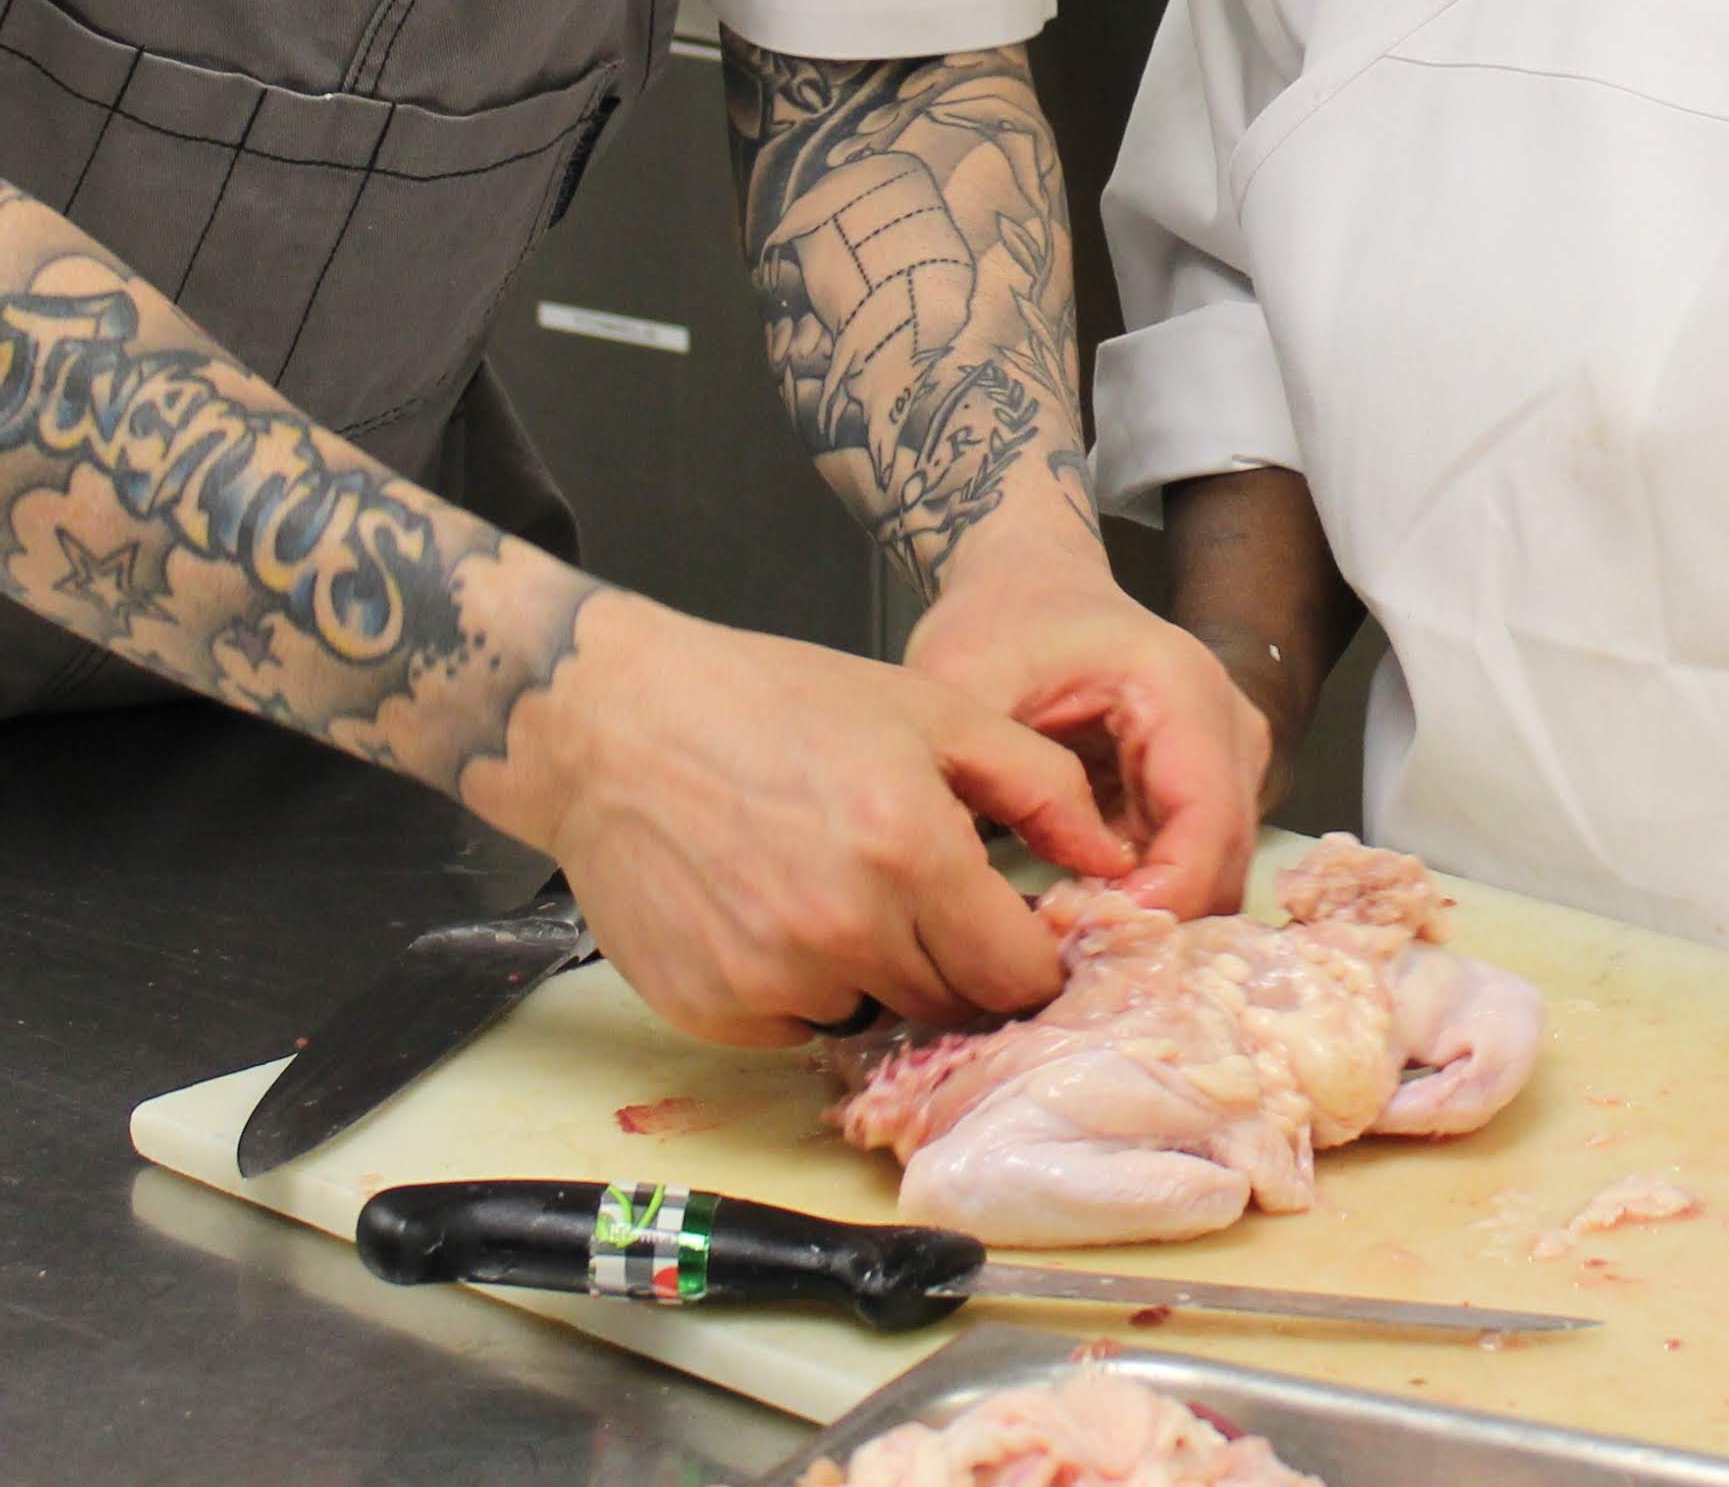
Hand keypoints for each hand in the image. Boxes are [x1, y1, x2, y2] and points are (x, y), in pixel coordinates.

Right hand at [475, 590, 1131, 1047]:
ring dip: (880, 973)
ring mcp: (773, 981)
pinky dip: (805, 987)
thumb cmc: (774, 702)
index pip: (1019, 974)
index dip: (1032, 958)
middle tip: (928, 902)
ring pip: (876, 1017)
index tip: (1020, 933)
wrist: (614, 724)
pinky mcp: (715, 1011)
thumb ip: (1039, 783)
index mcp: (911, 853)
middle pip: (953, 1005)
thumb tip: (1114, 860)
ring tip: (840, 887)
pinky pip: (799, 1026)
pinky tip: (777, 910)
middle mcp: (845, 933)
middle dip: (960, 965)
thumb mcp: (929, 710)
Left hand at [904, 505, 1265, 916]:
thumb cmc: (1000, 618)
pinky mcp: (1203, 792)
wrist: (1028, 582)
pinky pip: (1191, 869)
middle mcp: (1227, 729)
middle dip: (1152, 923)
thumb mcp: (964, 680)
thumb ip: (982, 774)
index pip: (1205, 824)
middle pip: (1223, 864)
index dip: (1158, 900)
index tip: (1082, 943)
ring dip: (1148, 920)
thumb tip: (982, 890)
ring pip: (1213, 878)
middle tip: (1066, 960)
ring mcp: (1227, 763)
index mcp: (1181, 690)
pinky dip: (1141, 903)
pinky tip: (1077, 918)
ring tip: (1064, 943)